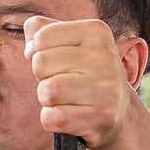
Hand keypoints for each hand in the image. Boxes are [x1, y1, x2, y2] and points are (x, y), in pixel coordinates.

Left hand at [25, 17, 137, 149]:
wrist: (120, 110)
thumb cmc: (86, 71)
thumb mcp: (68, 42)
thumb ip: (40, 31)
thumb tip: (28, 51)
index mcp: (96, 31)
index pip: (42, 37)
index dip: (40, 53)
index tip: (59, 62)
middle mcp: (105, 56)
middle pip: (41, 64)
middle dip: (42, 77)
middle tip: (61, 82)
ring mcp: (106, 88)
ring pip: (47, 91)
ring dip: (46, 99)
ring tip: (64, 98)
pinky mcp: (102, 117)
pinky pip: (52, 118)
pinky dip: (51, 119)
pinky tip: (68, 114)